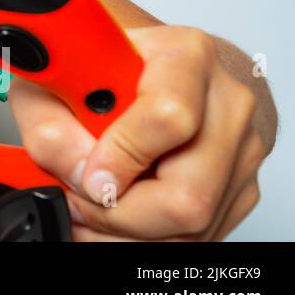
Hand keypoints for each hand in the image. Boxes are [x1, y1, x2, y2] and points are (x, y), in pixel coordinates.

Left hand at [9, 25, 265, 240]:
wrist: (154, 63)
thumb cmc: (105, 60)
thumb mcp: (55, 75)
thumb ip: (50, 122)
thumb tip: (74, 171)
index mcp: (183, 56)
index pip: (168, 116)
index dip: (121, 157)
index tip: (87, 174)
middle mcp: (226, 103)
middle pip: (188, 194)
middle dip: (119, 213)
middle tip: (78, 199)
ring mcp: (242, 149)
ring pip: (192, 227)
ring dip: (126, 231)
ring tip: (88, 206)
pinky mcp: (243, 188)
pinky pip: (197, 237)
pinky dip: (145, 236)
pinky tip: (113, 213)